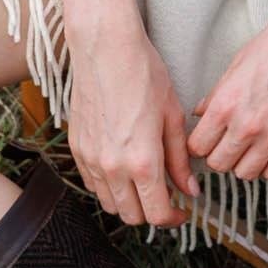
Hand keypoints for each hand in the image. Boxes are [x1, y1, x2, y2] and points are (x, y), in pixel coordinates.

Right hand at [65, 10, 202, 227]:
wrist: (106, 49)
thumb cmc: (144, 74)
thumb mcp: (173, 117)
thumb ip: (179, 160)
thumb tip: (190, 189)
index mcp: (143, 162)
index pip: (157, 214)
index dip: (174, 218)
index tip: (182, 210)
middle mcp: (113, 168)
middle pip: (132, 216)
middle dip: (152, 212)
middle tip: (167, 196)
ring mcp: (91, 159)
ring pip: (109, 204)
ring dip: (129, 202)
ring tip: (145, 182)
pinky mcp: (77, 148)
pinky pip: (92, 183)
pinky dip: (108, 186)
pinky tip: (123, 168)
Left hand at [187, 0, 267, 185]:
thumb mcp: (239, 62)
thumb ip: (218, 93)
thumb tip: (202, 112)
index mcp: (227, 103)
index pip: (197, 146)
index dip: (199, 143)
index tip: (206, 139)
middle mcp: (248, 125)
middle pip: (218, 164)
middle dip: (219, 154)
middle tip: (226, 142)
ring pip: (245, 173)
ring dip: (243, 162)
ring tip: (249, 147)